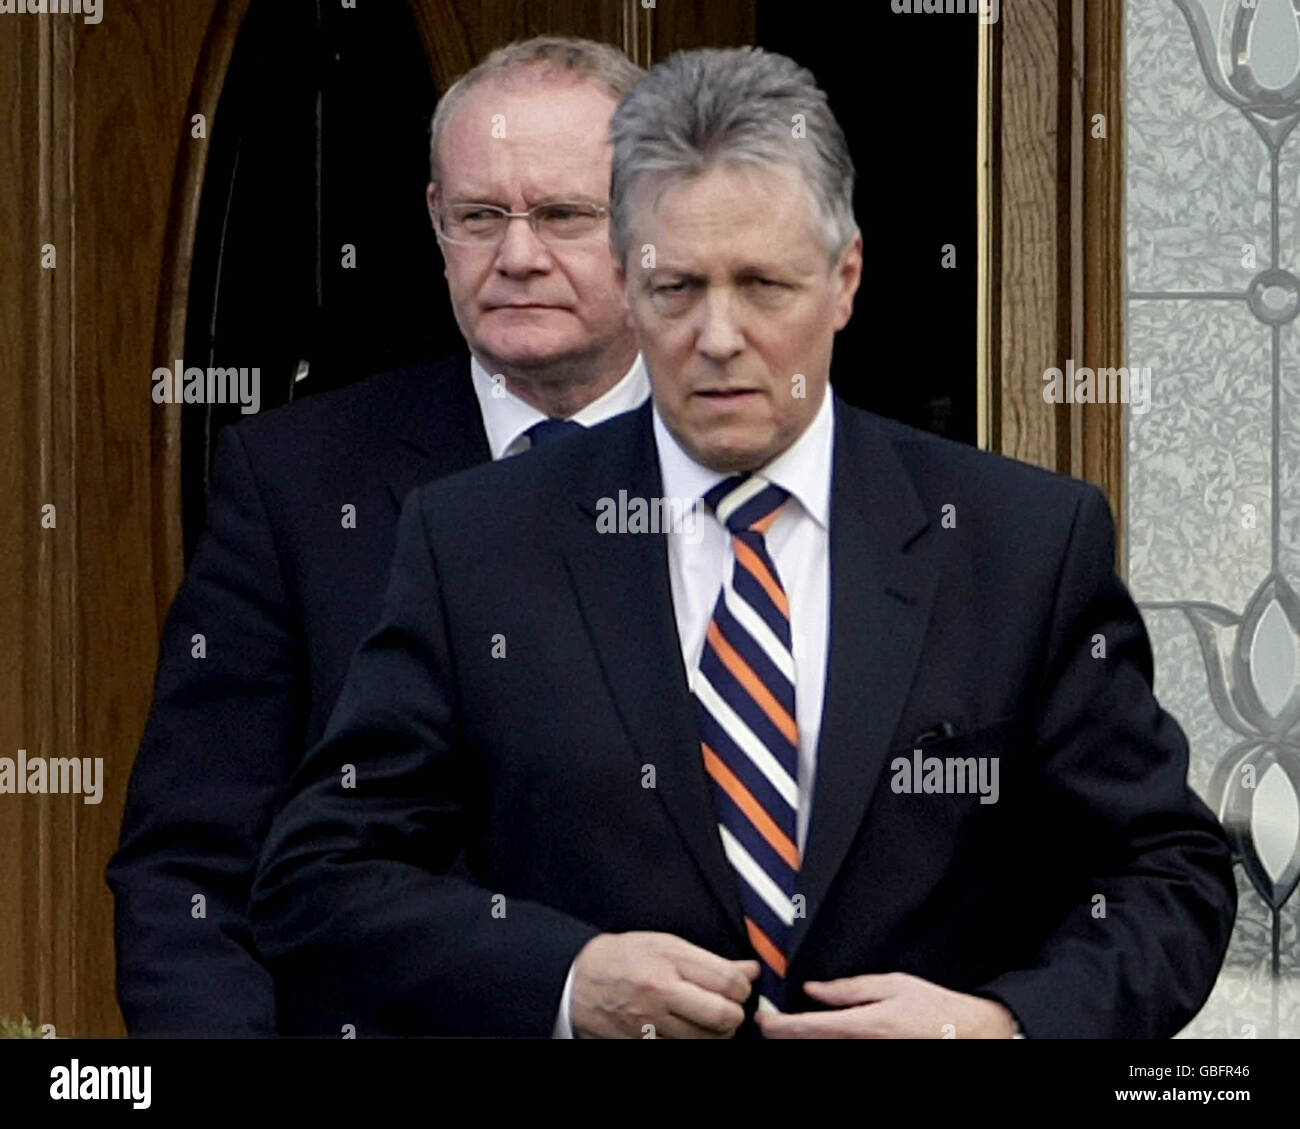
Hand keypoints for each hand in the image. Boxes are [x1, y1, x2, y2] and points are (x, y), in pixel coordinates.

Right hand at [570, 931, 759, 1038]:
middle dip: (734, 1015)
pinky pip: (681, 1050)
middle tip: (728, 1008)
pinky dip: (690, 1043)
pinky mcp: (640, 1044)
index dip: (743, 987)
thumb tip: (750, 969)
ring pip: (706, 1041)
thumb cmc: (622, 957)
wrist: (577, 980)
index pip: (728, 981)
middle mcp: (660, 992)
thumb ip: (710, 961)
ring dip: (715, 1034)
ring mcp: (649, 1022)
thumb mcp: (666, 945)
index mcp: (669, 960)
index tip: (738, 987)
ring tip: (706, 1020)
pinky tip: (685, 1030)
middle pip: (724, 1016)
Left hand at [755, 971, 1018, 1037]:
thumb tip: (811, 990)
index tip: (762, 1019)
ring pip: (822, 1054)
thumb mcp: (892, 985)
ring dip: (805, 1042)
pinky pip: (840, 1056)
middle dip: (786, 1036)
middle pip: (809, 1047)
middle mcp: (864, 1050)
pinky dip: (824, 1046)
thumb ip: (848, 989)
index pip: (808, 1029)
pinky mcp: (874, 1064)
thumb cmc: (933, 1007)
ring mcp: (869, 1060)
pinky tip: (819, 1036)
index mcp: (866, 1026)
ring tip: (794, 1028)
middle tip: (772, 1022)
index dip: (778, 1025)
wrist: (970, 1036)